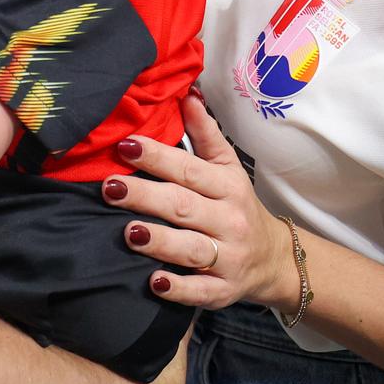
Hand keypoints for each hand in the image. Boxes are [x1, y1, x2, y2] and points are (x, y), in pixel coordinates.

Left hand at [108, 93, 294, 310]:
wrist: (273, 259)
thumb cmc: (237, 206)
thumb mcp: (227, 167)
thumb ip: (205, 133)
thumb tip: (186, 92)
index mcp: (227, 186)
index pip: (189, 169)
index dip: (157, 157)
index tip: (125, 145)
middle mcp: (228, 220)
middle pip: (184, 206)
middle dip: (146, 197)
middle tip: (110, 188)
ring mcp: (227, 258)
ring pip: (191, 249)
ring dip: (160, 241)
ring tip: (129, 232)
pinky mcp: (223, 291)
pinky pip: (200, 291)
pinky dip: (178, 288)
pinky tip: (155, 282)